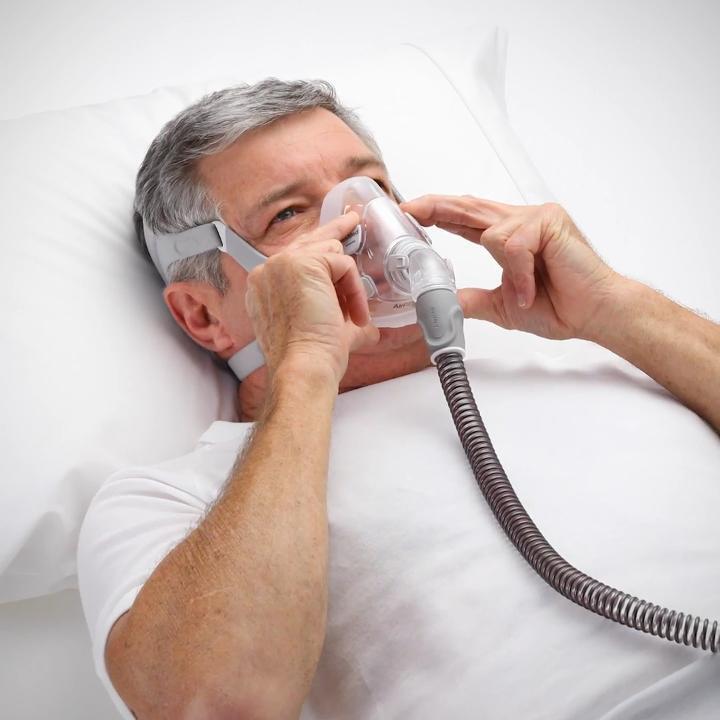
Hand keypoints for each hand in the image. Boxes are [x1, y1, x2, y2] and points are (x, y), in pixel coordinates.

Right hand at [245, 212, 379, 384]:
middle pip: (310, 241)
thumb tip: (367, 328)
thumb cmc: (309, 358)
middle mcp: (267, 270)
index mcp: (264, 285)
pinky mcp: (304, 264)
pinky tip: (355, 316)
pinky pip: (343, 264)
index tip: (338, 235)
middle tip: (353, 218)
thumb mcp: (323, 330)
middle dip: (336, 232)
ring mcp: (283, 264)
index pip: (296, 255)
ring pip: (330, 253)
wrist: (303, 367)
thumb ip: (341, 320)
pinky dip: (355, 291)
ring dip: (349, 286)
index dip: (320, 247)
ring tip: (355, 316)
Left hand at [400, 196, 620, 340]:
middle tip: (410, 209)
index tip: (412, 213)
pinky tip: (534, 286)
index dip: (439, 214)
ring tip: (527, 294)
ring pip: (490, 232)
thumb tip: (443, 301)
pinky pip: (513, 244)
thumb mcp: (502, 305)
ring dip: (508, 273)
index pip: (467, 220)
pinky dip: (520, 271)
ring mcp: (536, 218)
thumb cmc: (561, 306)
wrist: (594, 314)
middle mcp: (521, 222)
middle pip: (469, 207)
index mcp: (510, 238)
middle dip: (437, 208)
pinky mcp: (549, 222)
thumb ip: (472, 299)